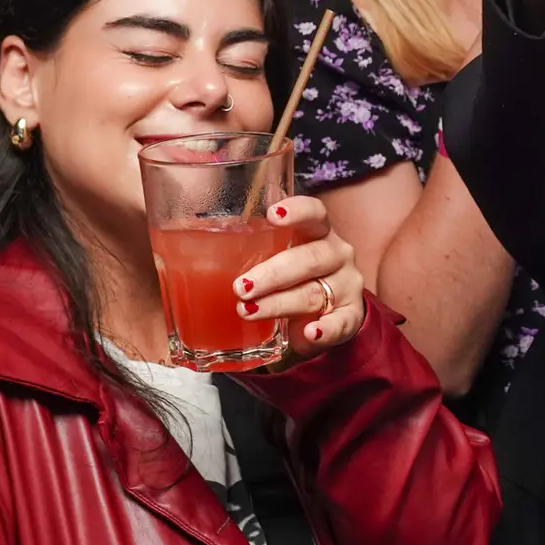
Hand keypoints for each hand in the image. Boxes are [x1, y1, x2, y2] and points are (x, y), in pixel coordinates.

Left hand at [233, 197, 366, 360]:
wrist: (326, 314)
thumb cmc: (291, 278)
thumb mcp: (276, 256)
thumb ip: (252, 245)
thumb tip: (194, 237)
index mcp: (318, 233)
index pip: (315, 214)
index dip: (297, 211)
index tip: (273, 215)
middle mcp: (336, 255)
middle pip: (309, 258)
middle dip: (273, 273)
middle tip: (240, 286)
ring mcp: (346, 286)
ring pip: (314, 292)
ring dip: (279, 303)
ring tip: (249, 311)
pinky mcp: (351, 316)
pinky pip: (341, 323)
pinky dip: (325, 330)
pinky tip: (309, 333)